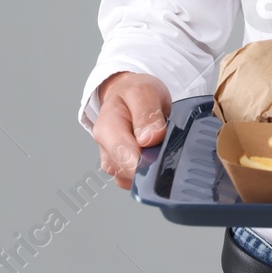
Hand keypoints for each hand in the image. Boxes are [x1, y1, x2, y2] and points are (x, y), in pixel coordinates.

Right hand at [93, 71, 171, 189]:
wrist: (127, 94)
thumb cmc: (134, 93)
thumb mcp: (144, 92)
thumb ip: (147, 114)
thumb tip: (150, 139)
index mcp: (107, 129)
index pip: (126, 158)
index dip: (148, 159)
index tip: (164, 150)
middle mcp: (106, 149)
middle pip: (131, 172)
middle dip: (152, 162)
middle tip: (166, 142)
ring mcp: (113, 161)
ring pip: (135, 179)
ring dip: (152, 166)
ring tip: (159, 142)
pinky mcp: (123, 169)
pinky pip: (138, 180)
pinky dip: (150, 170)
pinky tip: (155, 152)